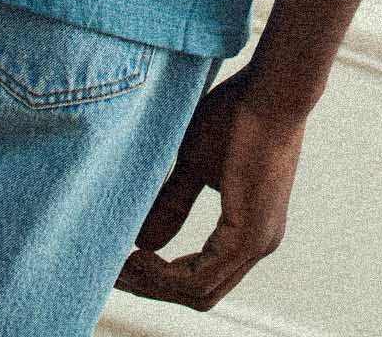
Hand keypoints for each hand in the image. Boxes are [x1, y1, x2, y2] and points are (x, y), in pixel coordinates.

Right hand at [114, 58, 309, 313]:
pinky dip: (166, 275)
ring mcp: (257, 243)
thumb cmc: (238, 113)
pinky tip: (139, 257)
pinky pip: (201, 277)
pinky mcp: (250, 236)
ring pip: (198, 290)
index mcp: (249, 228)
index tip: (122, 264)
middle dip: (152, 286)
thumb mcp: (194, 163)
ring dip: (154, 284)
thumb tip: (143, 241)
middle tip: (113, 273)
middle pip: (198, 292)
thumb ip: (172, 204)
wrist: (268, 90)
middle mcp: (258, 243)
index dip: (160, 276)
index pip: (202, 273)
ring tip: (119, 267)